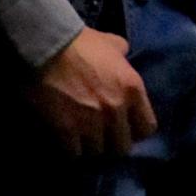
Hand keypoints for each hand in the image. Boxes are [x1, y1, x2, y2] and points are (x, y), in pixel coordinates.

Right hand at [26, 27, 156, 158]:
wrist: (48, 46)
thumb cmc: (82, 43)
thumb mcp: (114, 44)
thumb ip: (123, 56)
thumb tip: (123, 57)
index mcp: (133, 89)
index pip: (147, 128)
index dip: (135, 131)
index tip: (125, 128)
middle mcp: (117, 109)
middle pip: (122, 146)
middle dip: (112, 143)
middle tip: (101, 137)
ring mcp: (92, 122)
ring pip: (97, 152)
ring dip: (90, 147)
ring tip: (82, 140)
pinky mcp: (67, 130)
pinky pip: (74, 153)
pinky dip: (70, 150)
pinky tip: (66, 142)